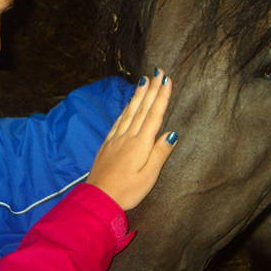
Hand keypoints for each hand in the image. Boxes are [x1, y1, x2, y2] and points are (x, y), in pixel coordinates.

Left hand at [88, 69, 176, 209]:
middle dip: (151, 89)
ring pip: (130, 111)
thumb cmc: (127, 191)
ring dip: (138, 95)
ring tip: (143, 81)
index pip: (154, 115)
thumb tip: (172, 133)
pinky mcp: (108, 143)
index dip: (161, 97)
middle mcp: (128, 136)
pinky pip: (119, 120)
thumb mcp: (149, 177)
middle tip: (157, 71)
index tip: (166, 80)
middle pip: (142, 109)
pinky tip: (128, 104)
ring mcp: (116, 138)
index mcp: (141, 144)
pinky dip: (126, 109)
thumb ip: (160, 153)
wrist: (98, 199)